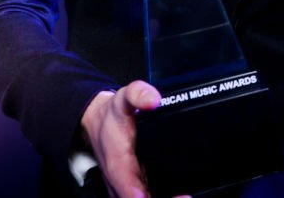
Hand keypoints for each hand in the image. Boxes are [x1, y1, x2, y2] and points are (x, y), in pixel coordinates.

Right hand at [80, 80, 187, 197]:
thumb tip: (153, 99)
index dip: (142, 196)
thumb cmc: (112, 116)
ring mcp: (127, 188)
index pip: (129, 190)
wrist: (97, 123)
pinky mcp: (134, 188)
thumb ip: (138, 94)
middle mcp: (121, 183)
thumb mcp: (123, 99)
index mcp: (118, 166)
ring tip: (186, 196)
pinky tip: (181, 195)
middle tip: (186, 196)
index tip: (163, 195)